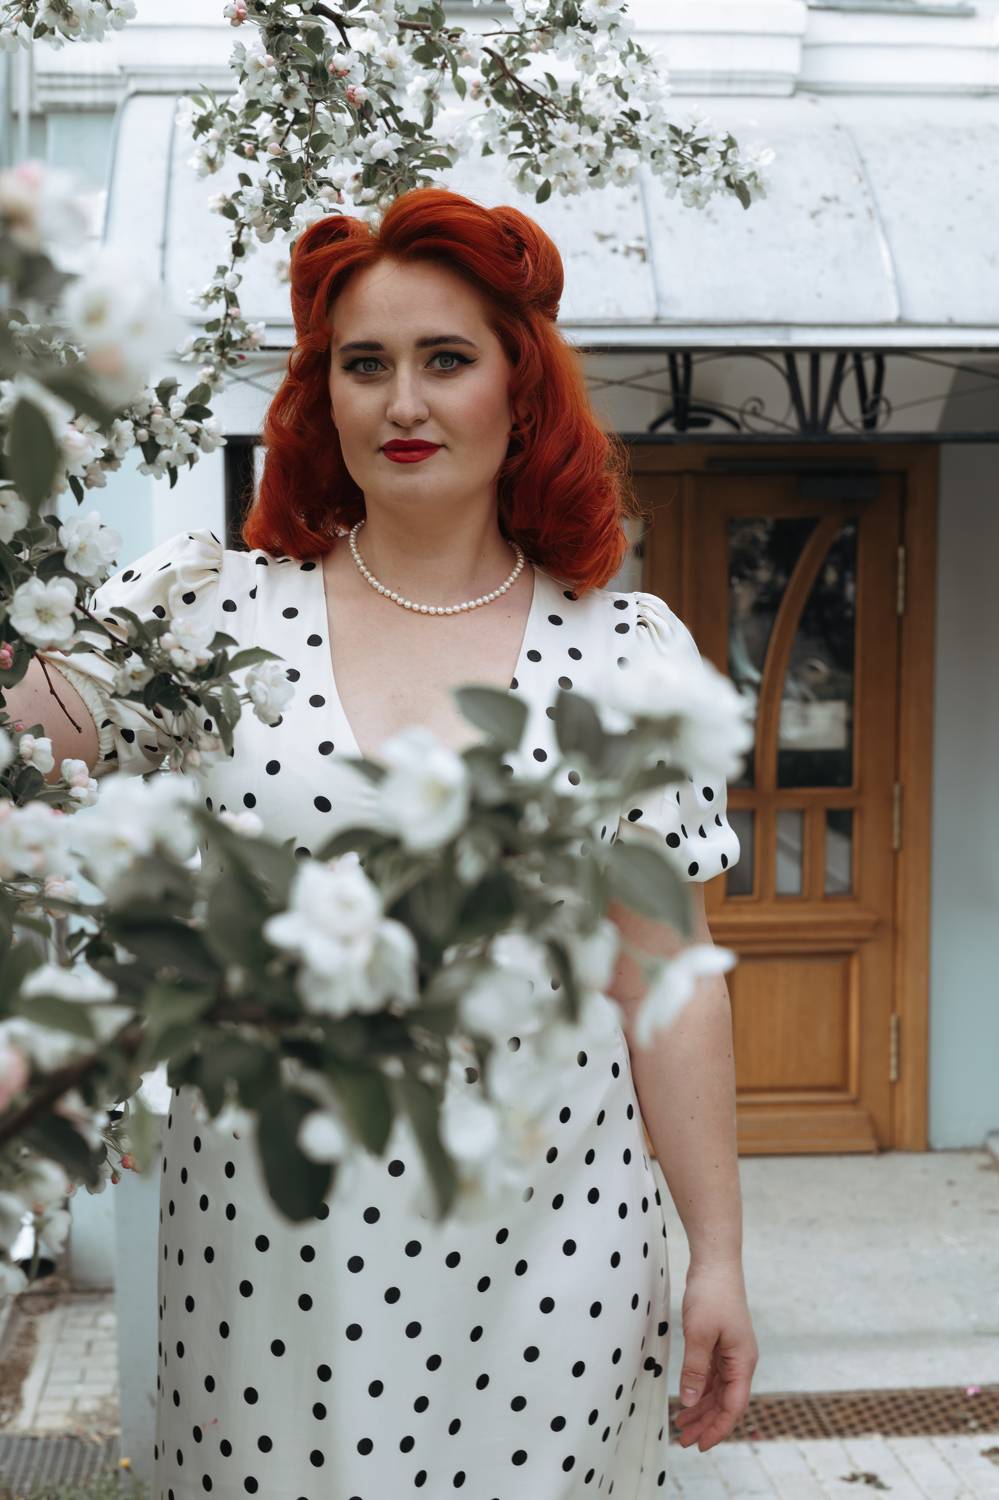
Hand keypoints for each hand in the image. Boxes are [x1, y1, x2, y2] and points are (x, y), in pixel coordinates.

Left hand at [672, 1257, 758, 1451]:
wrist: (716, 1263)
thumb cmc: (712, 1295)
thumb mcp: (700, 1334)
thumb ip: (695, 1369)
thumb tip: (689, 1402)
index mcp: (742, 1362)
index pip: (733, 1406)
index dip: (717, 1429)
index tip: (700, 1445)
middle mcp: (740, 1361)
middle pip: (725, 1402)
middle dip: (706, 1423)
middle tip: (683, 1440)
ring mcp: (731, 1352)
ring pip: (718, 1390)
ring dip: (701, 1408)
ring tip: (681, 1424)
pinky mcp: (720, 1343)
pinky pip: (712, 1375)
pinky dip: (699, 1389)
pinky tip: (687, 1398)